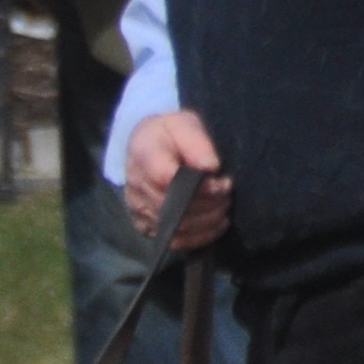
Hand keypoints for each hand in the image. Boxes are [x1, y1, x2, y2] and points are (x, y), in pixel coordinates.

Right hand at [125, 109, 231, 251]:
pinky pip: (175, 240)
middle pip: (175, 207)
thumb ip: (197, 142)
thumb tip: (210, 167)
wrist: (147, 145)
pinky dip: (201, 235)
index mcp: (143, 153)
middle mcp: (136, 184)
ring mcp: (138, 207)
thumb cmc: (170, 133)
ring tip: (223, 204)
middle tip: (227, 191)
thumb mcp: (184, 123)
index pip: (166, 178)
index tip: (221, 180)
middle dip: (210, 202)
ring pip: (178, 227)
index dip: (199, 186)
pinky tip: (216, 222)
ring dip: (209, 219)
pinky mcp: (145, 224)